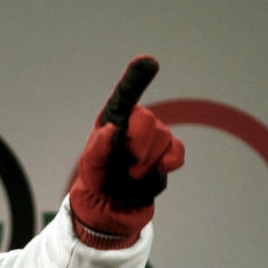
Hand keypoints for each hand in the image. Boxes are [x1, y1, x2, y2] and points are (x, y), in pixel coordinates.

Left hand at [69, 56, 184, 245]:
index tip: (148, 62)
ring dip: (145, 162)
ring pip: (162, 139)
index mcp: (114, 118)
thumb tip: (112, 129)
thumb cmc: (98, 178)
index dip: (137, 77)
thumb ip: (98, 147)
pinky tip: (161, 168)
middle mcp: (135, 123)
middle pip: (147, 120)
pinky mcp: (166, 155)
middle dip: (137, 144)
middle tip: (124, 164)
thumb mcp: (91, 164)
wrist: (112, 205)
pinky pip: (176, 152)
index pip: (126, 94)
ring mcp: (153, 138)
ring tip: (131, 174)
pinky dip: (169, 161)